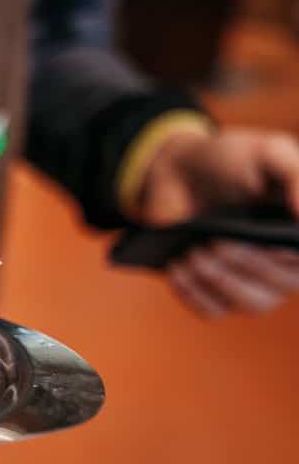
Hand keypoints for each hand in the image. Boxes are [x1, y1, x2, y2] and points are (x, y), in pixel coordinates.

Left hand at [139, 129, 298, 316]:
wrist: (178, 171)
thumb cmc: (230, 160)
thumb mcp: (266, 152)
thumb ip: (296, 175)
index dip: (292, 258)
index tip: (272, 246)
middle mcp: (286, 264)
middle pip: (282, 284)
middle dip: (249, 263)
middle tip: (217, 241)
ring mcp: (251, 283)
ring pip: (251, 303)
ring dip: (221, 281)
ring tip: (193, 253)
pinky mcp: (213, 293)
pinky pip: (212, 310)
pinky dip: (194, 295)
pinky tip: (176, 268)